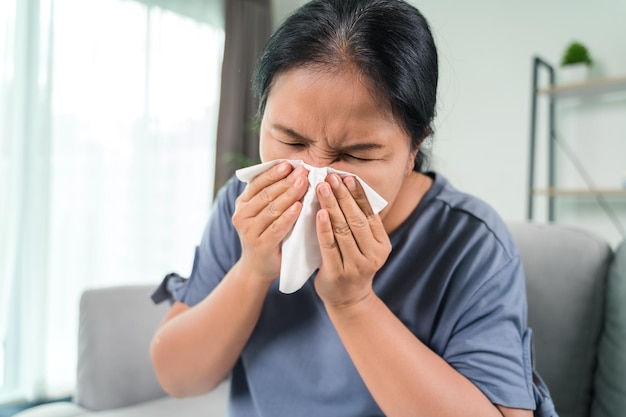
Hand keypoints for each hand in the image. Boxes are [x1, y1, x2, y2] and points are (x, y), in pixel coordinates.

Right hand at [232, 162, 308, 282]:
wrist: (257, 267)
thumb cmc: (266, 235)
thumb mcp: (263, 213)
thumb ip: (271, 195)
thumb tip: (293, 171)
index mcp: (242, 203)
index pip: (258, 183)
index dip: (274, 172)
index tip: (291, 164)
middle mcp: (241, 215)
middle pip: (267, 194)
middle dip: (286, 181)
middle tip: (303, 171)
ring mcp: (249, 231)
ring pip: (272, 208)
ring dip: (290, 194)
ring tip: (304, 183)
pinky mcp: (260, 244)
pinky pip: (276, 227)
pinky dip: (288, 216)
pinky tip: (299, 206)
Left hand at [314, 174, 391, 307]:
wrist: (348, 300)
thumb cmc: (352, 265)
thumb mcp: (364, 246)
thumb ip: (360, 224)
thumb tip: (346, 189)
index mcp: (382, 244)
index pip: (369, 214)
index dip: (357, 194)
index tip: (346, 177)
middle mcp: (372, 255)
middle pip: (356, 219)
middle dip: (342, 196)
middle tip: (330, 177)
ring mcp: (356, 265)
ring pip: (343, 230)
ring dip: (331, 206)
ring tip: (322, 188)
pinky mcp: (338, 273)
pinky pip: (329, 246)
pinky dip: (324, 228)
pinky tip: (319, 213)